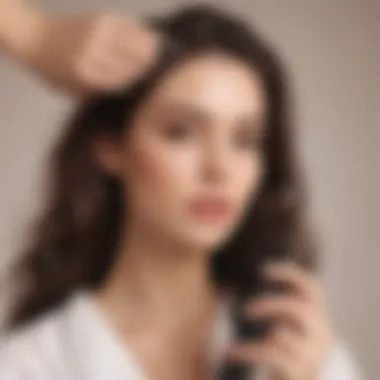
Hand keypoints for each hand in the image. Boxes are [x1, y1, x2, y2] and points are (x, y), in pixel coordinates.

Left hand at [3, 7, 162, 95]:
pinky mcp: (103, 18)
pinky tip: (154, 42)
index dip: (140, 85)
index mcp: (87, 74)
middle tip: (163, 75)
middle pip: (135, 62)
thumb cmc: (56, 74)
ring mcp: (99, 32)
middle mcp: (95, 51)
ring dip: (153, 52)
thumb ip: (103, 91)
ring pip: (138, 43)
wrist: (35, 39)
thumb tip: (135, 91)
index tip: (153, 89)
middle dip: (150, 69)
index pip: (125, 81)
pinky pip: (133, 28)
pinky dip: (145, 36)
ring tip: (162, 59)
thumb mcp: (76, 92)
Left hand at [224, 262, 333, 379]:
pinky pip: (268, 355)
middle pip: (299, 309)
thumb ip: (280, 309)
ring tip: (238, 345)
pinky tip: (227, 352)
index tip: (263, 270)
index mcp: (318, 319)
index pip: (311, 289)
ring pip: (283, 335)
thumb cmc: (289, 354)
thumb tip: (249, 280)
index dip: (289, 275)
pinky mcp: (296, 372)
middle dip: (271, 305)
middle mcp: (321, 336)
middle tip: (247, 310)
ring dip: (261, 334)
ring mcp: (311, 356)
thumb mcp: (289, 328)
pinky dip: (245, 351)